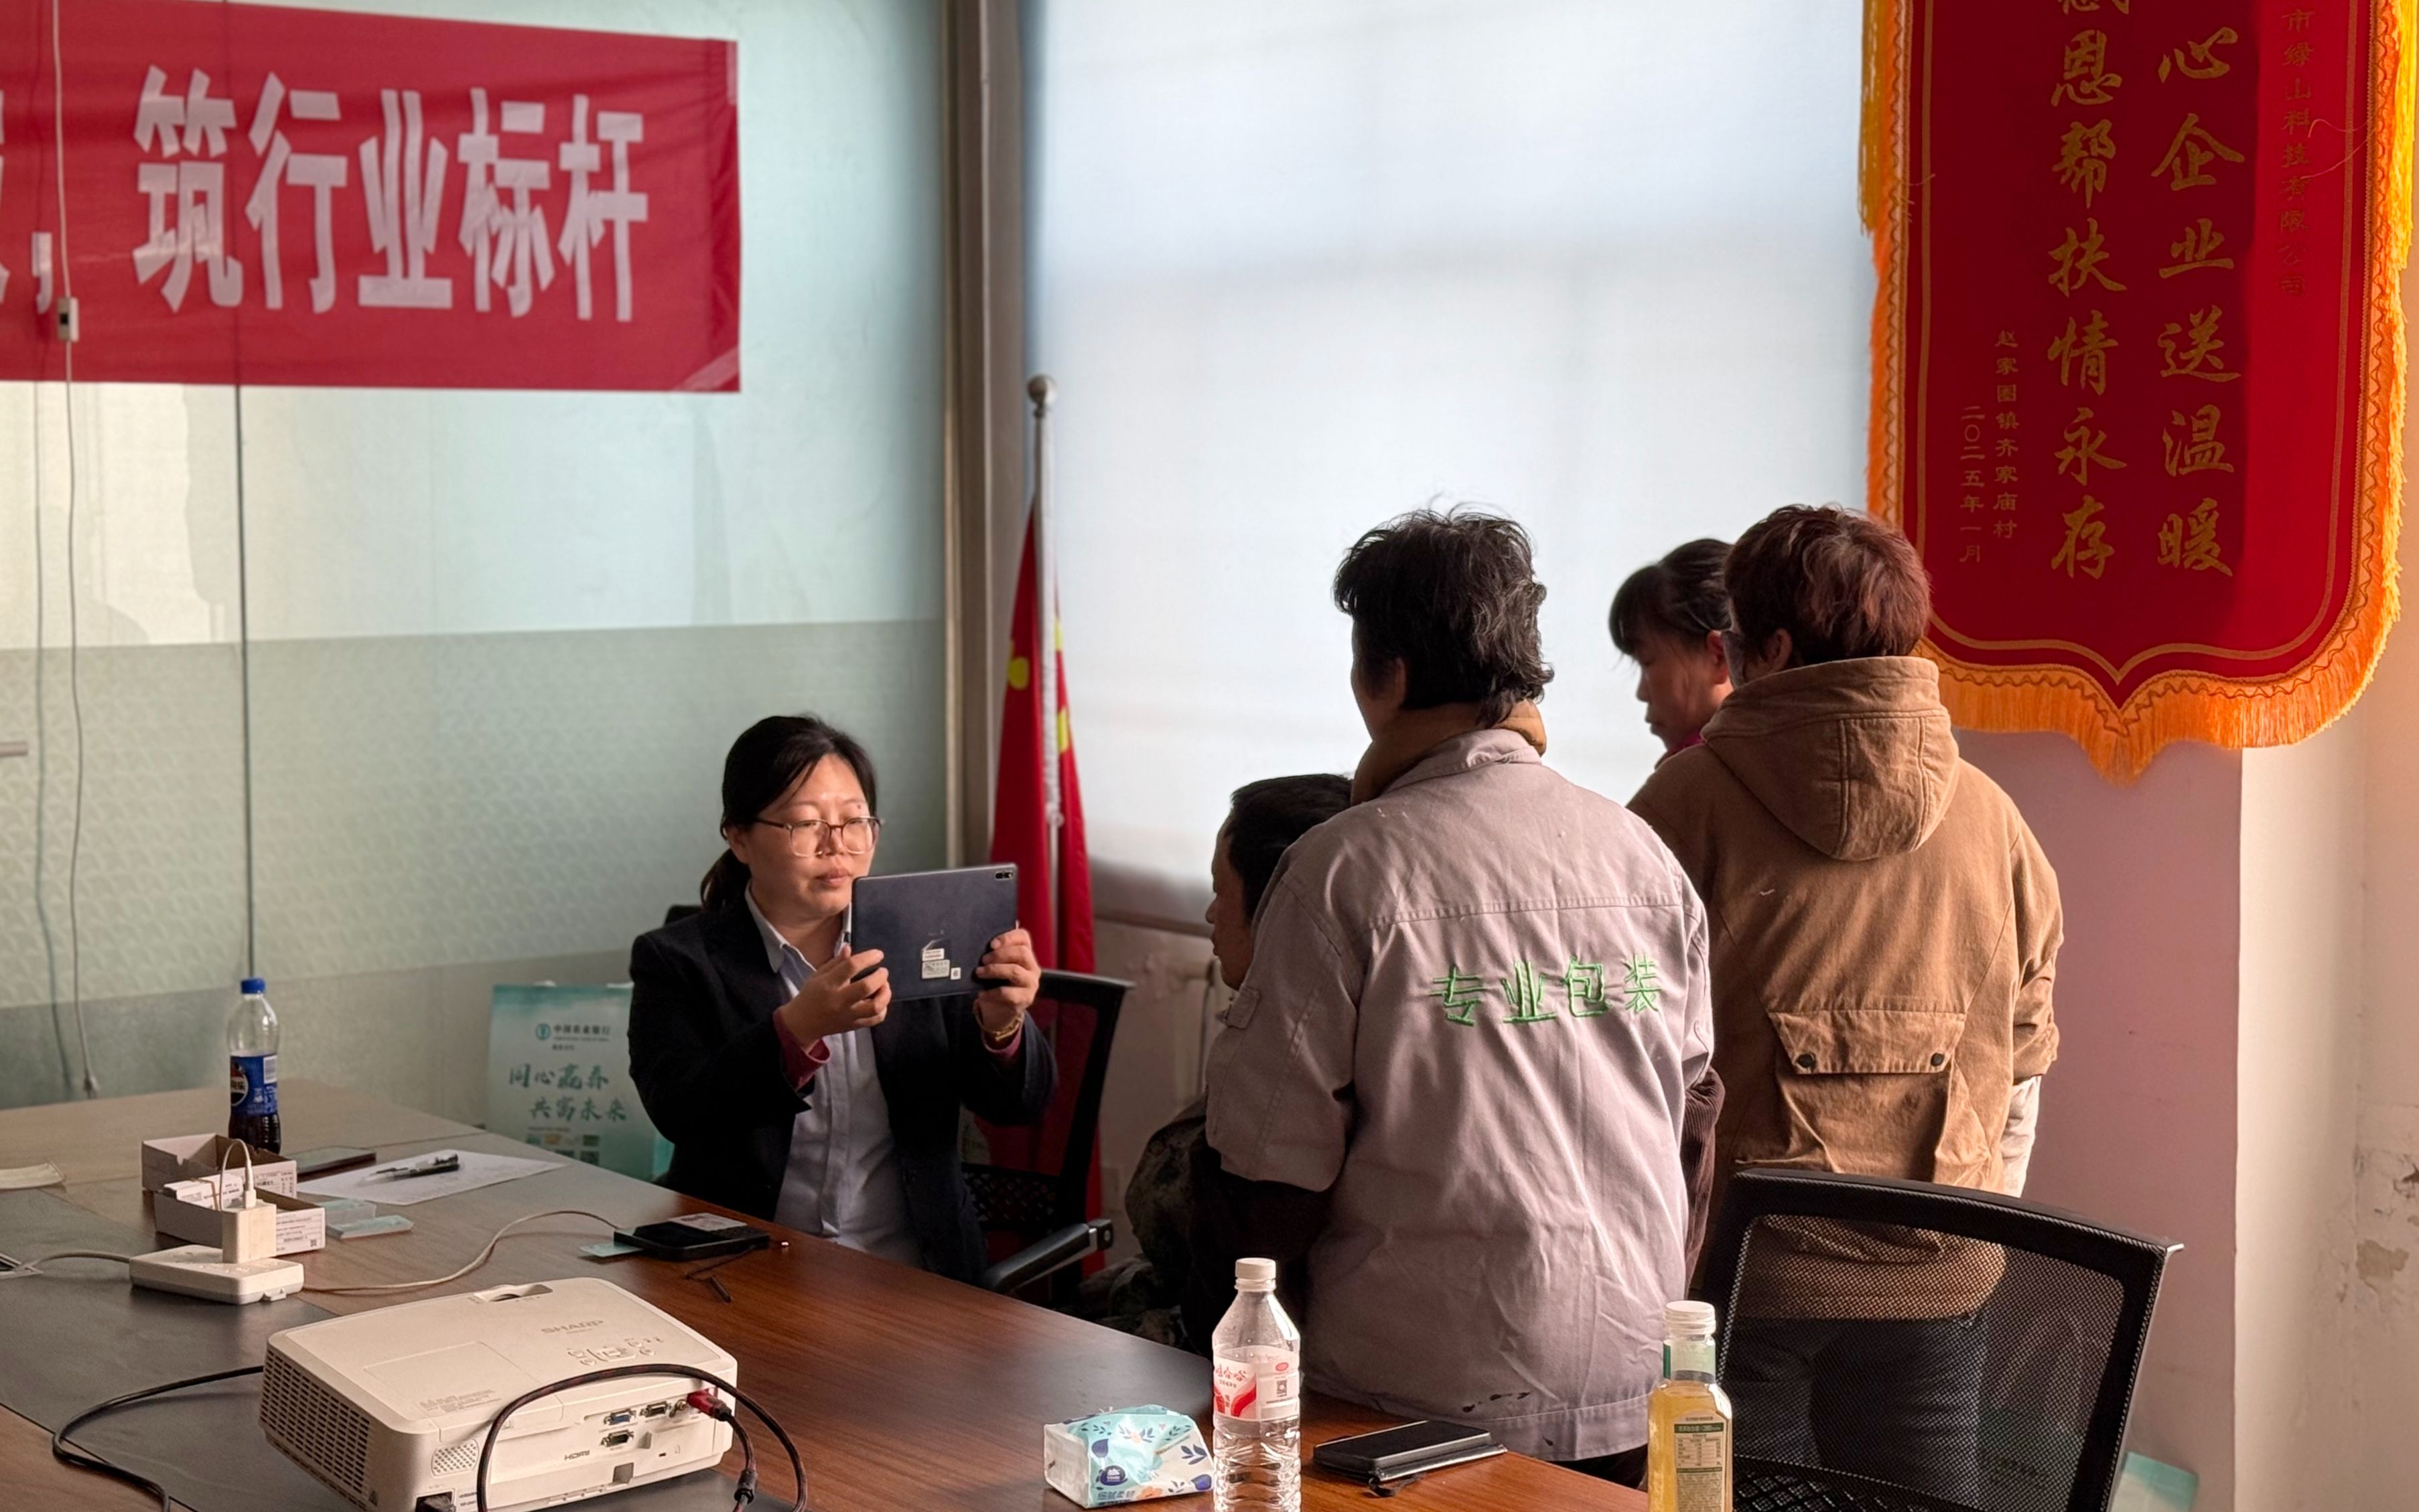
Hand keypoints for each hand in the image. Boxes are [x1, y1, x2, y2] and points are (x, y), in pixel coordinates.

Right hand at [776, 949, 890, 1045]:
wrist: (804, 1023)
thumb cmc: (812, 995)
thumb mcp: (819, 975)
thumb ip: (836, 962)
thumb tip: (849, 947)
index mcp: (829, 984)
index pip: (851, 966)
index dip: (868, 957)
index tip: (878, 954)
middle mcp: (840, 1000)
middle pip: (866, 987)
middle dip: (880, 976)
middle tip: (882, 971)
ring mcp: (848, 1015)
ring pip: (875, 1007)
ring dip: (885, 993)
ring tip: (884, 986)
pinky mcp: (854, 1025)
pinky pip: (875, 1019)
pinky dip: (883, 1009)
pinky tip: (880, 1001)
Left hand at [973, 929, 1039, 1039]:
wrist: (1001, 1010)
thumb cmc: (997, 982)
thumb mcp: (998, 966)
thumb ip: (995, 954)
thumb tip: (979, 943)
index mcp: (1026, 954)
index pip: (1023, 937)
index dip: (1008, 937)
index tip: (991, 944)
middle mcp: (1033, 967)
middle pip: (1021, 953)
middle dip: (999, 955)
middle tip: (983, 960)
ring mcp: (1031, 983)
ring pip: (1015, 971)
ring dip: (994, 970)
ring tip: (979, 973)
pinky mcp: (1025, 998)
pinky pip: (1007, 993)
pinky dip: (991, 992)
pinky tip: (981, 993)